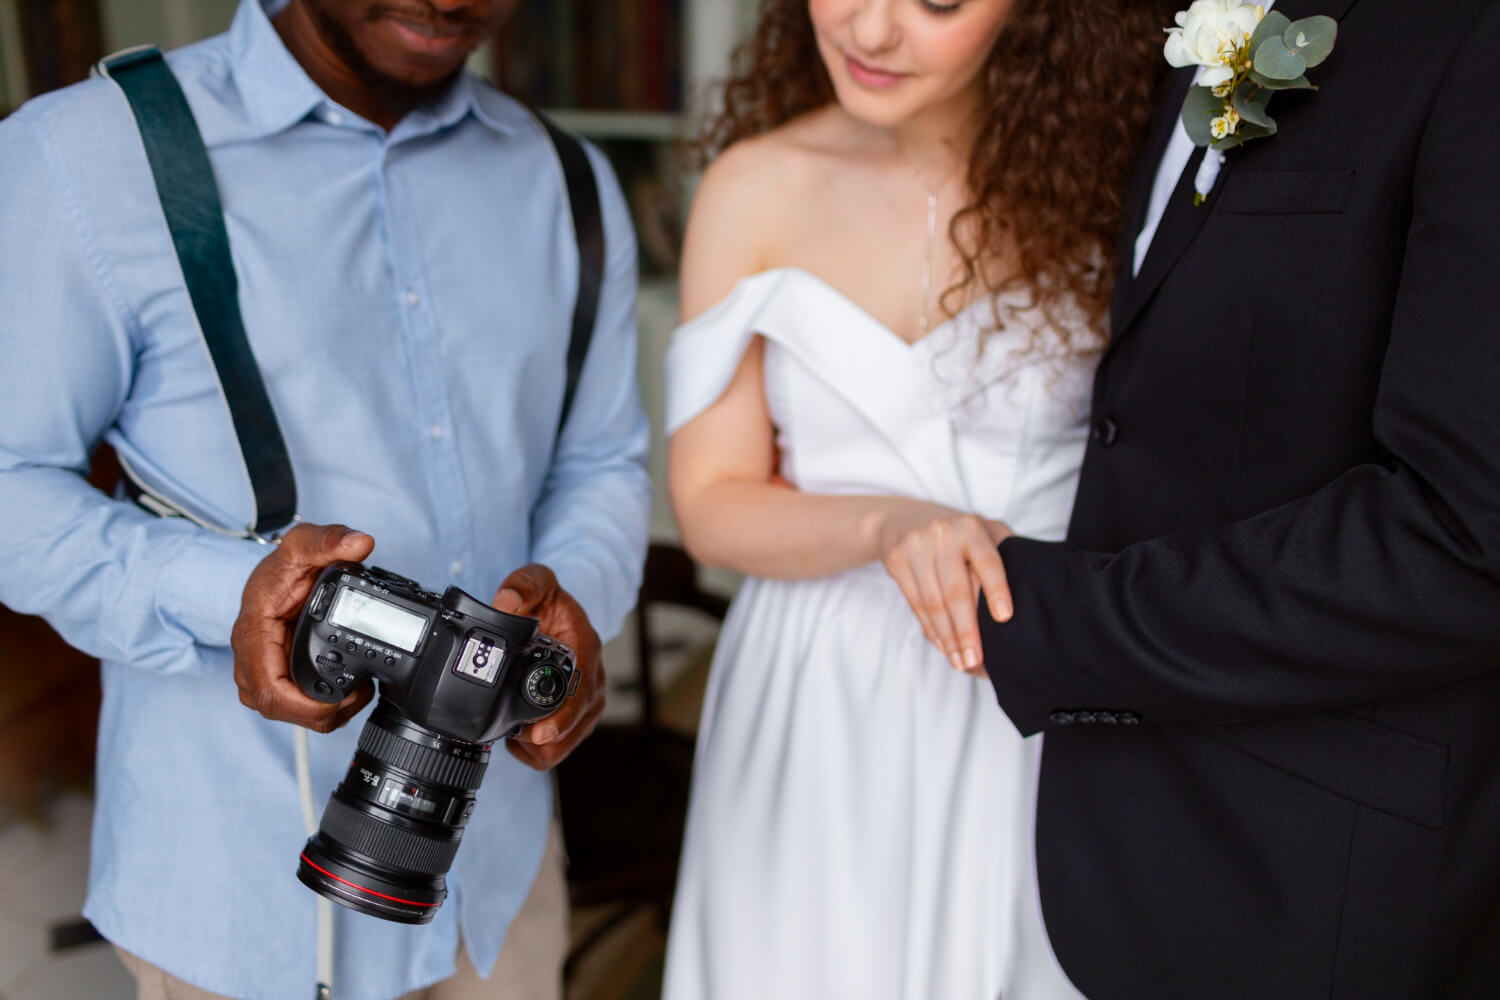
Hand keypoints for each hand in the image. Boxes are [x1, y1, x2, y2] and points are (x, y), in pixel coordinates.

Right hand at [232, 523, 376, 732]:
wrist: (275, 573)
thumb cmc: (282, 565)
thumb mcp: (303, 544)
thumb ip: (330, 539)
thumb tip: (360, 542)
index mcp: (253, 632)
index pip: (267, 688)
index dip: (302, 705)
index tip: (339, 700)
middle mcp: (251, 656)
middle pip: (274, 707)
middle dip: (316, 714)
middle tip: (357, 698)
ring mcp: (260, 667)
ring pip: (281, 709)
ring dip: (317, 714)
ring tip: (355, 698)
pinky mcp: (274, 673)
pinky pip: (288, 702)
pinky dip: (315, 706)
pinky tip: (344, 696)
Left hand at [492, 564, 603, 769]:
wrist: (558, 612)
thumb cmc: (549, 600)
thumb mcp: (537, 581)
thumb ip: (522, 586)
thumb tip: (506, 603)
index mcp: (586, 649)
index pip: (581, 692)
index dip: (562, 718)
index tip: (539, 733)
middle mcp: (593, 680)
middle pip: (575, 727)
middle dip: (544, 740)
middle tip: (511, 737)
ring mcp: (586, 701)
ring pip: (566, 743)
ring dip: (539, 748)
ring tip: (510, 736)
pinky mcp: (575, 716)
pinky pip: (559, 746)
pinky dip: (537, 750)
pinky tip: (516, 737)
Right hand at [877, 501, 1014, 675]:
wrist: (905, 518)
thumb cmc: (958, 532)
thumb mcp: (985, 530)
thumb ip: (1006, 553)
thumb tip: (1031, 593)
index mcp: (971, 527)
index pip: (987, 561)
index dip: (996, 590)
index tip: (1004, 618)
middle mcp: (942, 534)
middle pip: (954, 591)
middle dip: (966, 630)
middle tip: (976, 660)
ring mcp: (915, 547)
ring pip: (932, 602)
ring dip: (947, 637)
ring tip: (960, 662)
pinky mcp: (896, 562)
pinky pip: (915, 604)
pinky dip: (931, 629)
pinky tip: (943, 646)